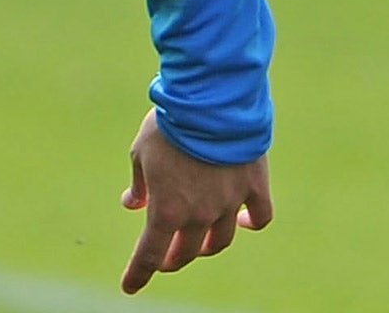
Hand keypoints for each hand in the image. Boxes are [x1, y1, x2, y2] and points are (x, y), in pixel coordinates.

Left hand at [120, 109, 271, 293]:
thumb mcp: (140, 152)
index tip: (129, 286)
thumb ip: (139, 183)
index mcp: (167, 210)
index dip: (138, 273)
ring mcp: (229, 204)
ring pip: (219, 240)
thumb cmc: (169, 124)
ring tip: (199, 245)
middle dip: (172, 259)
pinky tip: (243, 221)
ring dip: (206, 246)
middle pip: (186, 251)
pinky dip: (250, 223)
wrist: (210, 102)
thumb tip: (132, 203)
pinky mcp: (254, 187)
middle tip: (164, 260)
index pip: (149, 254)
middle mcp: (199, 215)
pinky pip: (259, 217)